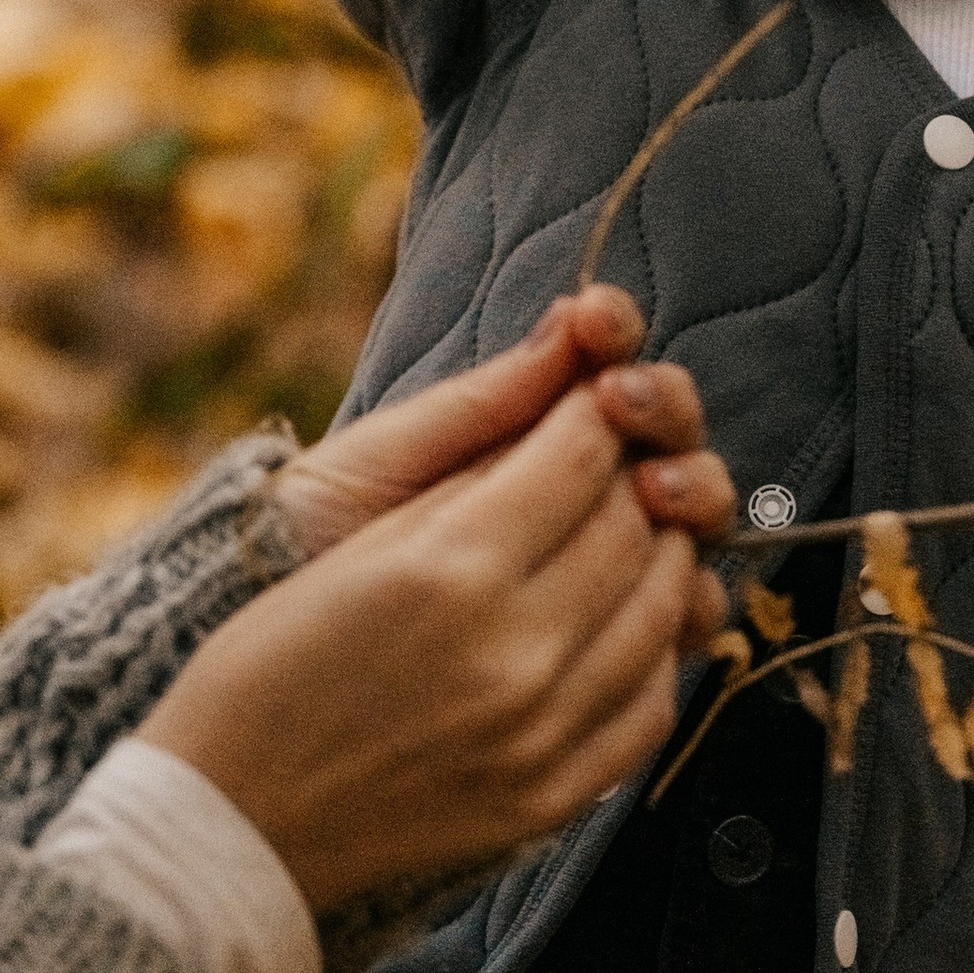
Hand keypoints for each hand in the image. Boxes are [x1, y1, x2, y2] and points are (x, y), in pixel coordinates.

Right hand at [141, 367, 723, 915]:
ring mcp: (543, 733)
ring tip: (626, 536)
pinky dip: (652, 652)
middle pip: (632, 528)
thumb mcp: (351, 549)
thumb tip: (554, 421)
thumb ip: (464, 482)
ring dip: (656, 558)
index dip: (594, 413)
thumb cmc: (265, 672)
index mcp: (450, 570)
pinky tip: (620, 627)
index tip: (589, 401)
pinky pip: (651, 705)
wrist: (232, 828)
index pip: (580, 457)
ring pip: (661, 611)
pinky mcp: (553, 796)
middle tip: (611, 465)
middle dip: (630, 480)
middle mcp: (514, 651)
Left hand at [274, 283, 731, 618]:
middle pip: (671, 437)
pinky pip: (683, 616)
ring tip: (652, 487)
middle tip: (626, 401)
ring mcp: (605, 569)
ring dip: (692, 487)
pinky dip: (695, 591)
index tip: (597, 323)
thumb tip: (573, 321)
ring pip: (692, 518)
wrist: (278, 650)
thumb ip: (482, 403)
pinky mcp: (611, 648)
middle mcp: (583, 491)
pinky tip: (677, 580)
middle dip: (666, 407)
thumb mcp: (388, 461)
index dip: (618, 333)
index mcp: (530, 431)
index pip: (609, 365)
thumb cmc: (322, 536)